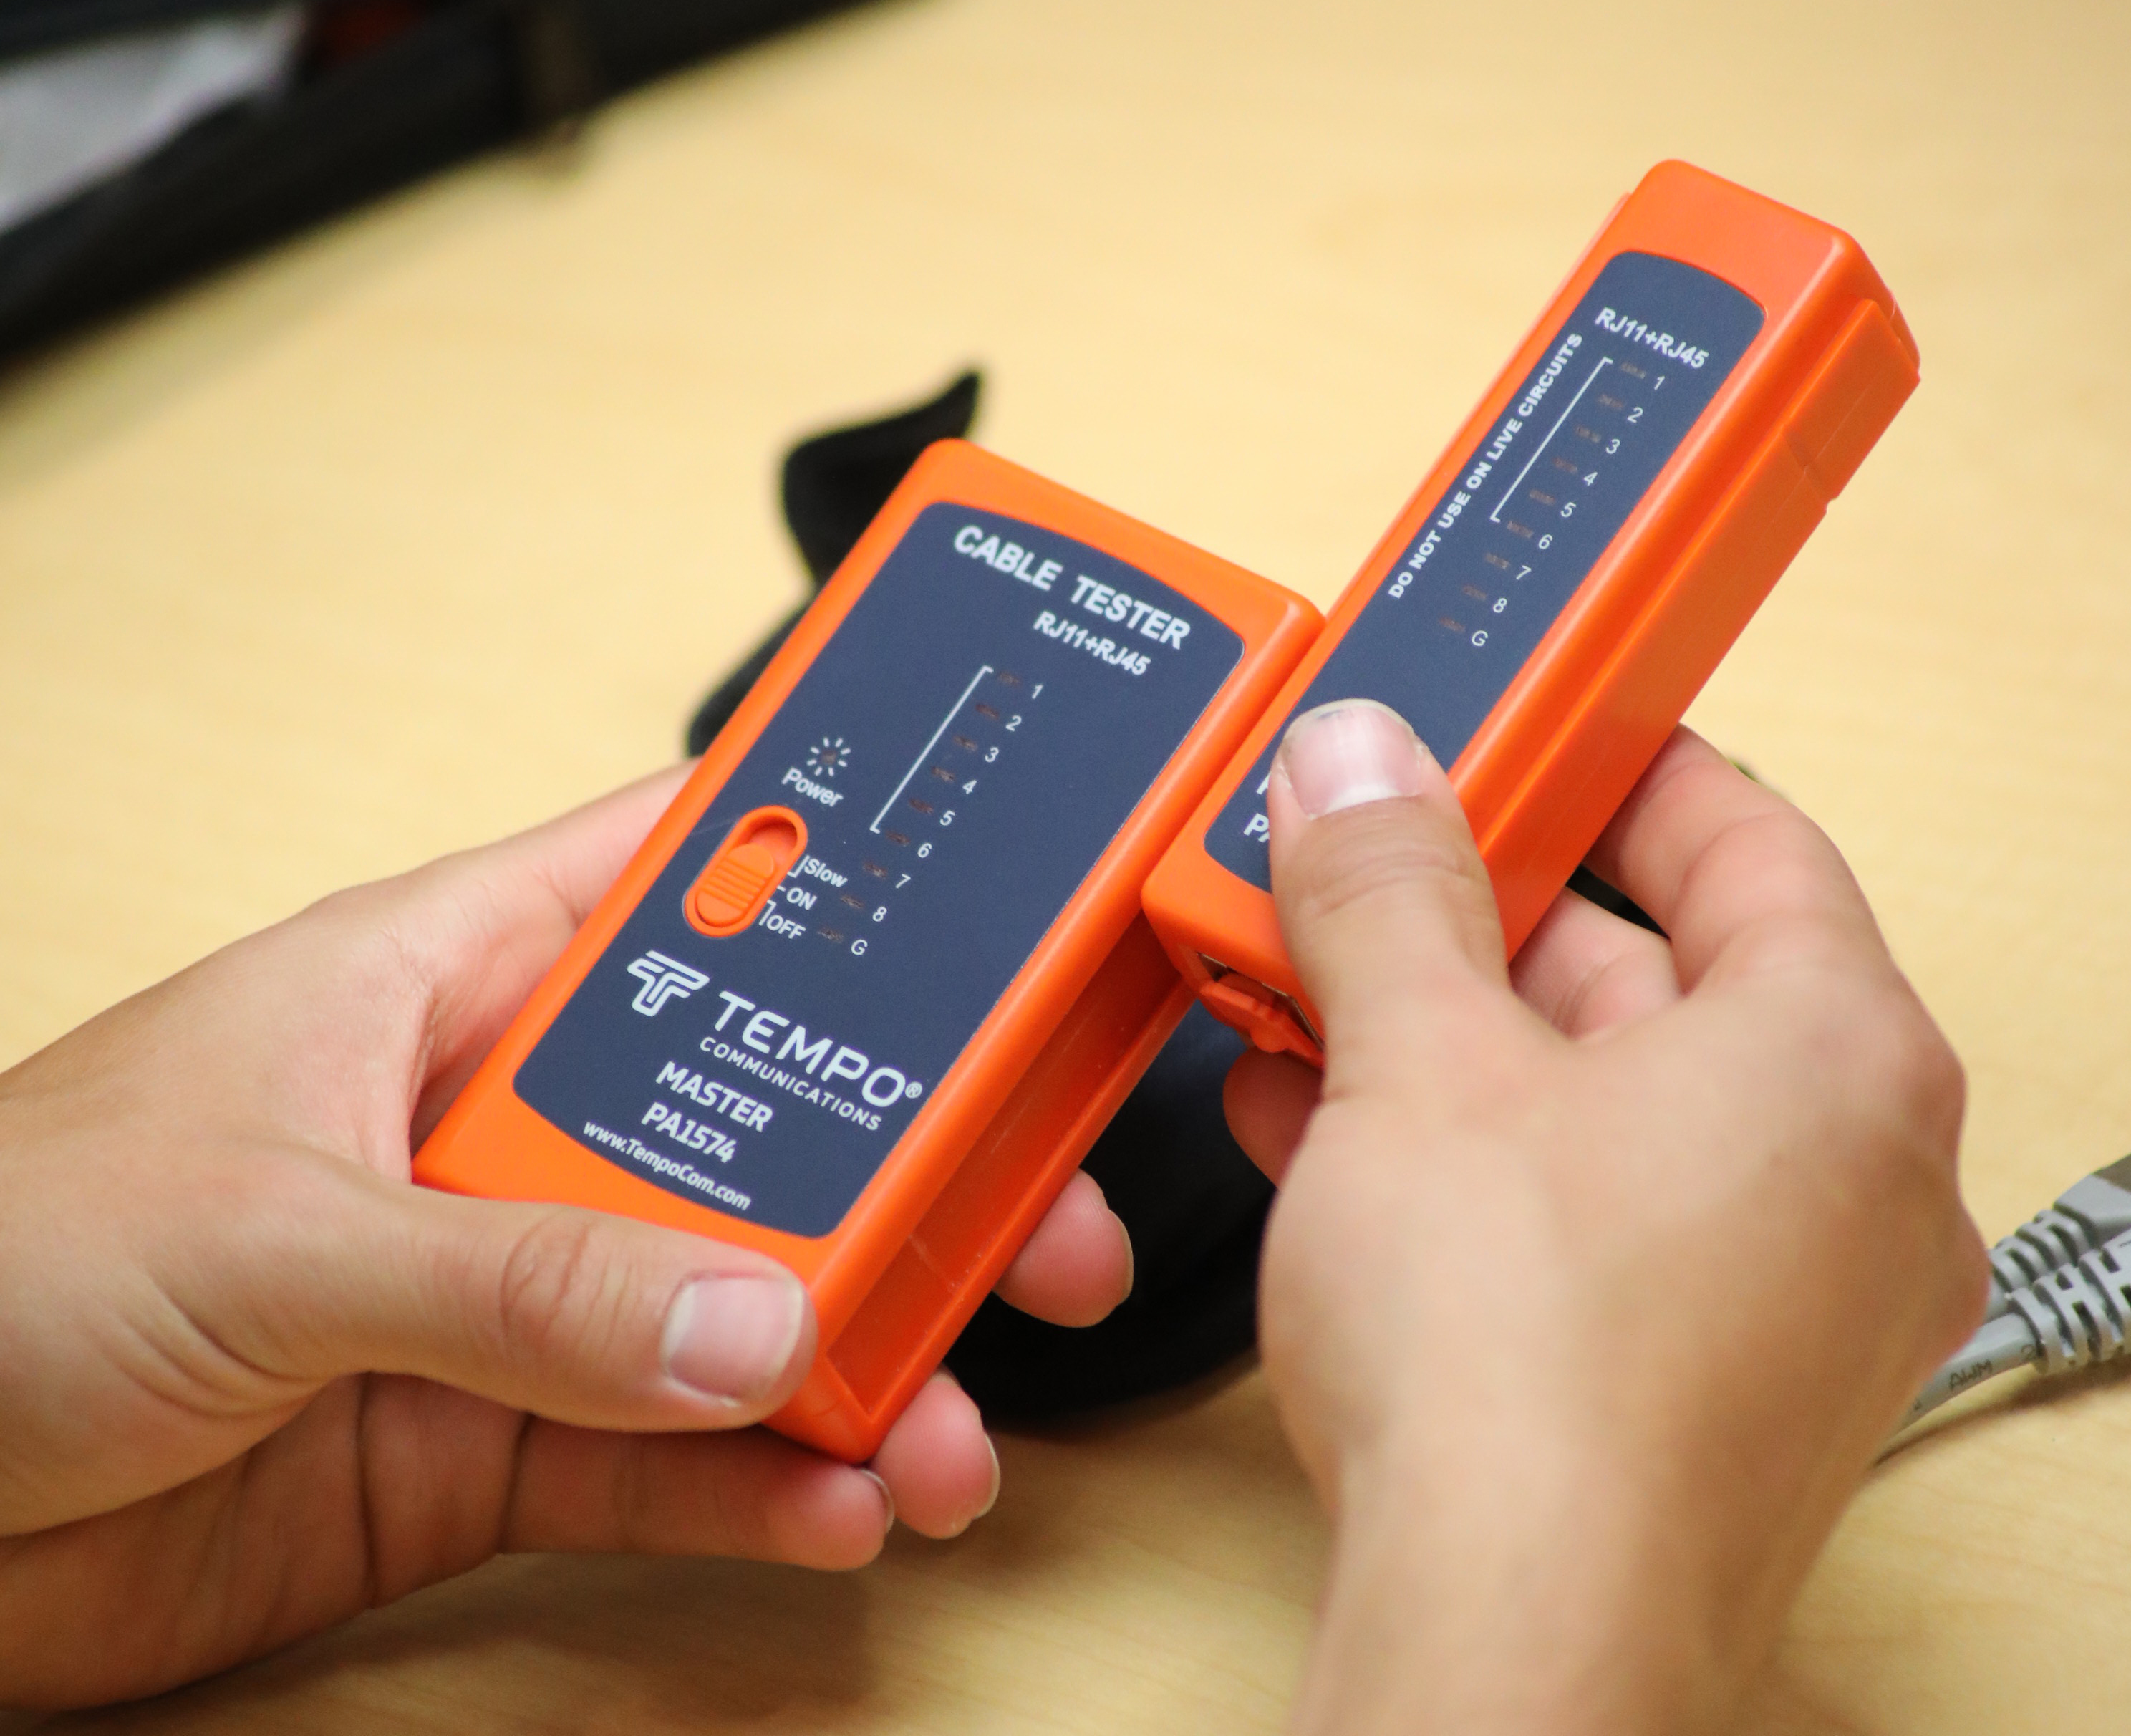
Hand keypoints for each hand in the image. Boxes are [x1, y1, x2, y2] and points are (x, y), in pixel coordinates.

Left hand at [0, 767, 1132, 1709]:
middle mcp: (497, 1132)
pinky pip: (662, 1463)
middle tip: (1042, 1222)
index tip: (994, 903)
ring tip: (950, 1430)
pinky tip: (838, 1506)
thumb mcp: (275, 1231)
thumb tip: (751, 1317)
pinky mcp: (483, 1449)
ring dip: (856, 1362)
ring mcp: (504, 1298)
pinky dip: (756, 1489)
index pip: (676, 883)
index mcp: (444, 985)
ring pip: (731, 1312)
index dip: (828, 875)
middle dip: (906, 1170)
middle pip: (754, 1122)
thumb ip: (522, 1278)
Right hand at [1224, 703, 1983, 1735]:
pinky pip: (1578, 1213)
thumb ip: (1383, 888)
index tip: (1510, 729)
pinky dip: (1459, 1155)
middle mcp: (1843, 1174)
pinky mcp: (1690, 1383)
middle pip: (1654, 973)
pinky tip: (1322, 1127)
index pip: (1741, 831)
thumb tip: (1357, 767)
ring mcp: (1777, 1293)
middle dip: (1476, 915)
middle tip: (1359, 863)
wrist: (1504, 1642)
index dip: (1606, 762)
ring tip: (1303, 989)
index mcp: (1838, 1054)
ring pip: (1597, 1104)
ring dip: (1440, 1038)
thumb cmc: (1521, 1370)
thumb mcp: (1414, 1059)